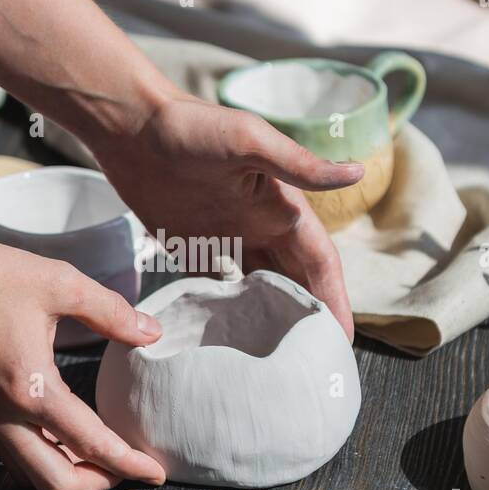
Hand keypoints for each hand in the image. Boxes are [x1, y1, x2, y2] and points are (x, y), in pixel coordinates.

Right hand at [0, 236, 165, 489]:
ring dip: (70, 475)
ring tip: (105, 458)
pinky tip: (67, 438)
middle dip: (98, 485)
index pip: (90, 444)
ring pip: (31, 474)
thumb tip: (152, 333)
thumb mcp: (59, 282)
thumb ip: (110, 311)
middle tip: (130, 469)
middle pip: (55, 483)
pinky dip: (46, 458)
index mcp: (31, 388)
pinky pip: (15, 454)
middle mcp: (5, 415)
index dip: (129, 464)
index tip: (157, 474)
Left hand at [97, 95, 363, 338]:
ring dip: (273, 319)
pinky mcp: (193, 245)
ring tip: (280, 362)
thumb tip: (357, 173)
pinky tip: (230, 340)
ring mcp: (228, 237)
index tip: (343, 340)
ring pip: (261, 287)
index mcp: (282, 206)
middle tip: (316, 364)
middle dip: (310, 320)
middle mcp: (261, 225)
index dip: (335, 301)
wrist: (131, 126)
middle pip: (295, 282)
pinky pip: (219, 286)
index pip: (319, 263)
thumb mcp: (250, 142)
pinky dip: (230, 311)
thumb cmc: (192, 126)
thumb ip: (300, 165)